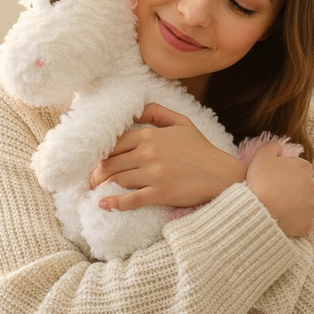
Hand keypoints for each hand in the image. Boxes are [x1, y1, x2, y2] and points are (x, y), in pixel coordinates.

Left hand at [90, 103, 246, 211]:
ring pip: (118, 179)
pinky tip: (103, 204)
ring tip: (95, 191)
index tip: (95, 160)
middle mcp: (148, 153)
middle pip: (111, 162)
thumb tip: (135, 109)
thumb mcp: (182, 122)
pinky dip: (114, 203)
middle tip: (91, 179)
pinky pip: (131, 199)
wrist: (222, 175)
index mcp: (150, 135)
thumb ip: (157, 112)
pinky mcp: (160, 193)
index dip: (101, 152)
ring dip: (102, 186)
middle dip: (97, 172)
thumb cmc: (201, 149)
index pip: (115, 143)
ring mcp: (154, 174)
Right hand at [245, 142, 313, 236]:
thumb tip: (279, 148)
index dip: (282, 171)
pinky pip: (300, 220)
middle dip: (289, 187)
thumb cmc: (261, 181)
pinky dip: (292, 220)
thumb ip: (272, 146)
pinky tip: (279, 218)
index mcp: (304, 167)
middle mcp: (312, 186)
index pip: (295, 166)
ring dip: (291, 203)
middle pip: (300, 184)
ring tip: (274, 206)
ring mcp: (311, 206)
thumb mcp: (262, 155)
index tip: (271, 177)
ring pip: (302, 203)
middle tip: (272, 191)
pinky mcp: (307, 223)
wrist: (260, 212)